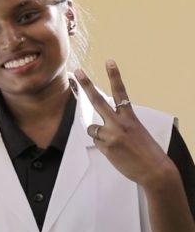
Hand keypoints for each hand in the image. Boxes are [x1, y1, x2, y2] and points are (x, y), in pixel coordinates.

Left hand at [76, 62, 173, 187]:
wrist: (154, 169)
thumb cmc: (146, 151)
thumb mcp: (136, 131)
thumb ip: (119, 123)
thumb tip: (101, 124)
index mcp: (130, 117)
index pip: (121, 92)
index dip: (114, 76)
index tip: (109, 62)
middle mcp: (119, 123)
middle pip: (97, 100)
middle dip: (85, 85)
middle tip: (76, 71)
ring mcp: (111, 134)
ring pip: (92, 127)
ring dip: (98, 133)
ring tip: (114, 143)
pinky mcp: (105, 146)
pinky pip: (96, 141)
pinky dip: (102, 144)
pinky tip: (114, 151)